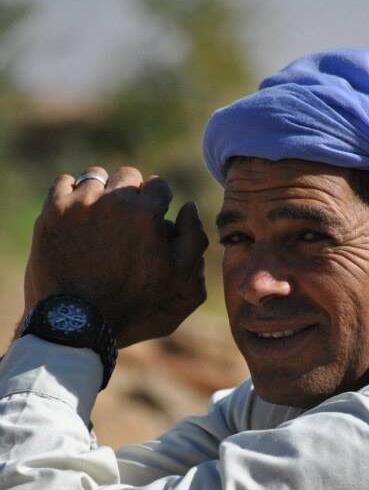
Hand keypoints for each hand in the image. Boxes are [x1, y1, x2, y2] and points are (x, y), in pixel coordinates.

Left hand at [22, 166, 208, 346]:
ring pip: (96, 176)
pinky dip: (71, 194)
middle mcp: (115, 200)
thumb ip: (193, 237)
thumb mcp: (176, 275)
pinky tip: (77, 214)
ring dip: (101, 191)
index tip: (150, 217)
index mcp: (147, 213)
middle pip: (128, 176)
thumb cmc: (134, 297)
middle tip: (125, 218)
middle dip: (131, 193)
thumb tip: (189, 205)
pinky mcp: (54, 208)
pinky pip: (65, 183)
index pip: (158, 185)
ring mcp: (81, 202)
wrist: (79, 314)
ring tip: (100, 216)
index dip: (158, 202)